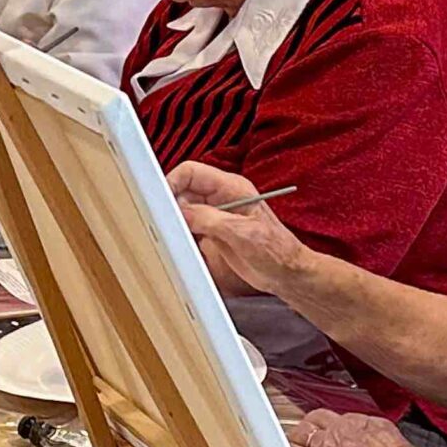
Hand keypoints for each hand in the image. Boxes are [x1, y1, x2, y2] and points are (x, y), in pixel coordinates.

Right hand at [167, 162, 305, 295]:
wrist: (286, 274)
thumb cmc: (276, 251)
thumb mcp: (241, 233)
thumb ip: (210, 220)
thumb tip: (181, 211)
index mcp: (231, 188)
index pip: (192, 172)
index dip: (172, 182)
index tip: (160, 200)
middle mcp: (221, 198)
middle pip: (183, 191)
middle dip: (171, 205)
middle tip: (164, 224)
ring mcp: (216, 216)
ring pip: (184, 210)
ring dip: (176, 223)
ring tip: (174, 237)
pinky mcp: (213, 233)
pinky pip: (189, 228)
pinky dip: (182, 237)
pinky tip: (183, 247)